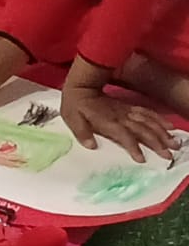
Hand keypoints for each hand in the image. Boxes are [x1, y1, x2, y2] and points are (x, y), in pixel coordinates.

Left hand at [61, 85, 176, 162]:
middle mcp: (121, 117)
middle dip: (156, 143)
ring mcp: (127, 112)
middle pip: (142, 130)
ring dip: (162, 133)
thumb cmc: (75, 105)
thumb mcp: (71, 118)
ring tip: (174, 144)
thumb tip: (90, 146)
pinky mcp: (130, 108)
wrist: (81, 86)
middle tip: (169, 156)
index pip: (124, 135)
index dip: (133, 147)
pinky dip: (159, 119)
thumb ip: (81, 132)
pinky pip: (147, 112)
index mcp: (107, 122)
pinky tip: (169, 126)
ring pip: (148, 122)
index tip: (142, 159)